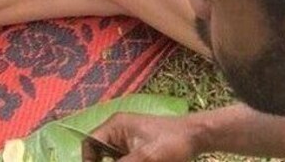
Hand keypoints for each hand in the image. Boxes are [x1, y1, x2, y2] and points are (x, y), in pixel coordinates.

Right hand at [81, 113, 201, 161]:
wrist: (196, 137)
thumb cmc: (170, 143)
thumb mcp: (144, 158)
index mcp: (115, 126)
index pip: (89, 143)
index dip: (88, 160)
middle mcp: (118, 130)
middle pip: (99, 152)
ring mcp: (128, 138)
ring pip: (113, 158)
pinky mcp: (137, 147)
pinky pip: (124, 158)